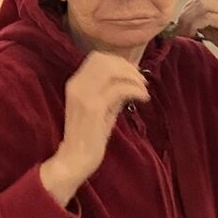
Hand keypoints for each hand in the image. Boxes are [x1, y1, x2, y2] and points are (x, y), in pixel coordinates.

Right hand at [40, 51, 149, 205]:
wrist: (75, 159)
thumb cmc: (88, 136)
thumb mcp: (101, 109)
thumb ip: (112, 93)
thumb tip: (130, 80)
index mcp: (75, 83)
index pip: (97, 58)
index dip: (118, 61)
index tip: (133, 73)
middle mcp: (76, 85)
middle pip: (105, 61)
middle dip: (128, 67)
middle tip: (142, 81)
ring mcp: (83, 95)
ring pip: (112, 71)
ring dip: (133, 77)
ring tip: (143, 90)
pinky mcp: (93, 107)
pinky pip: (119, 89)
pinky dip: (135, 90)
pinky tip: (142, 99)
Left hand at [175, 0, 217, 79]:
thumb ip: (209, 29)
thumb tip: (192, 25)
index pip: (203, 0)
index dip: (187, 10)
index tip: (179, 26)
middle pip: (201, 0)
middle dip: (185, 14)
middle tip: (177, 31)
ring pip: (202, 6)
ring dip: (188, 19)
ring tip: (182, 34)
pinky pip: (208, 17)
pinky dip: (195, 25)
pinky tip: (191, 36)